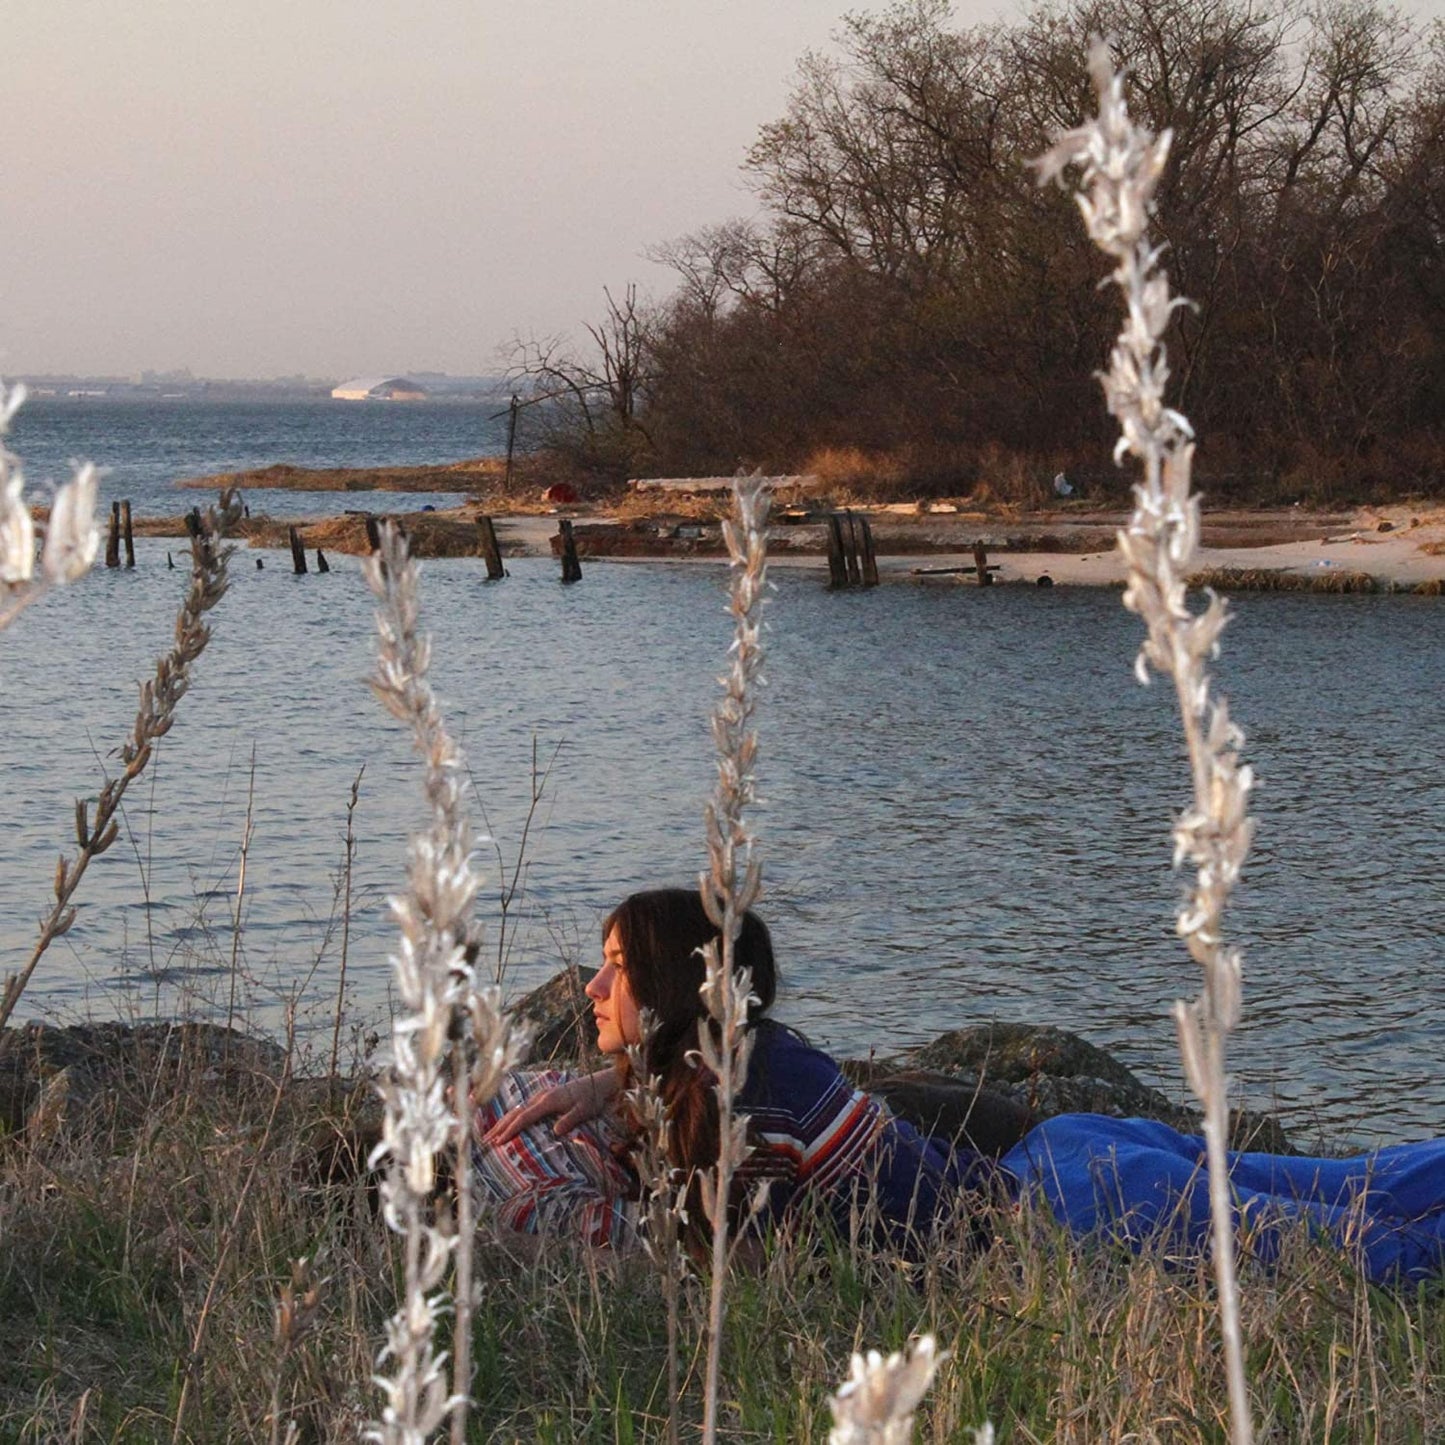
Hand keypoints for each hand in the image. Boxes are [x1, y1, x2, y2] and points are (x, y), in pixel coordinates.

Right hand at [481, 1067, 621, 1146]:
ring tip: (490, 1135)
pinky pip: (523, 1108)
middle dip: (500, 1127)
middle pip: (515, 1113)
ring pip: (517, 1109)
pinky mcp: (545, 1097)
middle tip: (485, 1142)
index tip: (498, 1142)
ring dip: (503, 1122)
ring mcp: (542, 1095)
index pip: (524, 1117)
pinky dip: (512, 1117)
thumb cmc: (592, 1097)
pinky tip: (508, 1124)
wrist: (599, 1082)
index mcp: (548, 1100)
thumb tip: (555, 1131)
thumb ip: (570, 1120)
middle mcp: (541, 1096)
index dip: (510, 1130)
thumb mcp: (585, 1110)